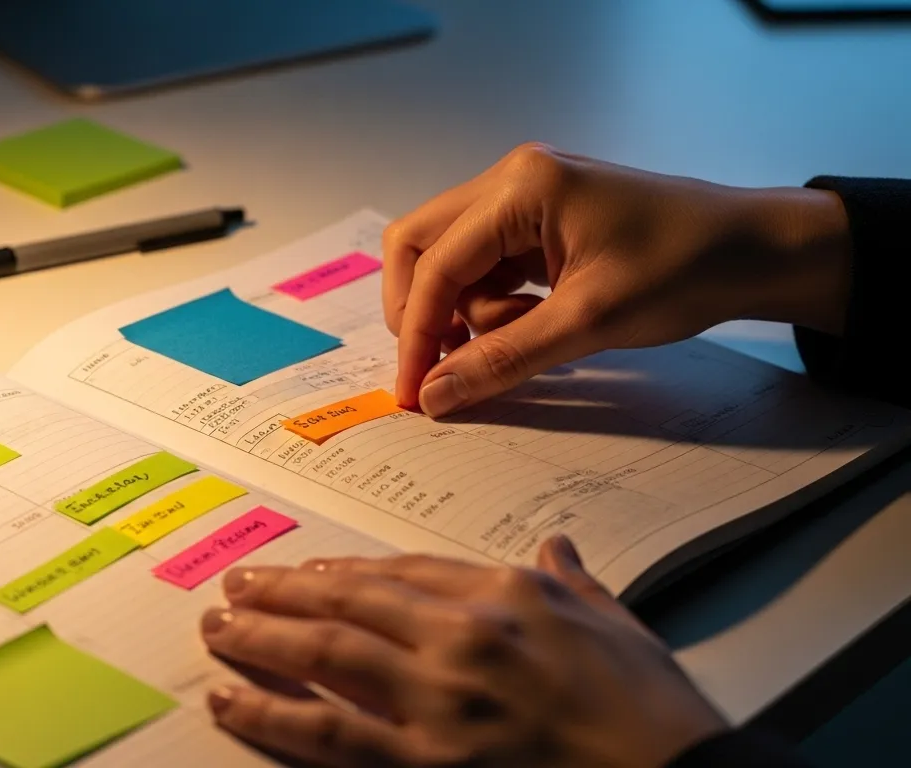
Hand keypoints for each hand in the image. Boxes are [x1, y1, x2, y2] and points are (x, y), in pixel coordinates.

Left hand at [200, 536, 727, 767]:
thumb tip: (556, 545)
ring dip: (262, 638)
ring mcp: (441, 700)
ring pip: (326, 654)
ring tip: (220, 629)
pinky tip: (233, 702)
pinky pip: (330, 733)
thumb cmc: (655, 714)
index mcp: (510, 595)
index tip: (311, 572)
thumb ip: (575, 582)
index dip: (347, 571)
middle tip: (238, 587)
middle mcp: (465, 636)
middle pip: (351, 601)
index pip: (407, 570)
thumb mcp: (620, 627)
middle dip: (285, 592)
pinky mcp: (426, 764)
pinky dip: (272, 714)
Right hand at [383, 143, 852, 415]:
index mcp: (521, 187)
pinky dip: (492, 302)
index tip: (414, 391)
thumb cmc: (682, 271)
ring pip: (451, 258)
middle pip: (421, 244)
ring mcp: (523, 196)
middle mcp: (510, 179)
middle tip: (440, 365)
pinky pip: (486, 263)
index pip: (437, 263)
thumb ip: (502, 359)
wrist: (755, 250)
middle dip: (423, 310)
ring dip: (466, 310)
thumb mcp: (588, 323)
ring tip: (522, 338)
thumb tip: (434, 396)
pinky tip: (531, 325)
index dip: (418, 332)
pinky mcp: (539, 219)